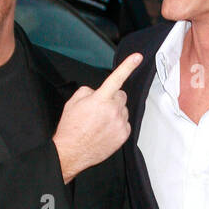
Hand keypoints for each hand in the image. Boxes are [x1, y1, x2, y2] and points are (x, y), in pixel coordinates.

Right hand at [53, 52, 143, 182]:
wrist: (71, 152)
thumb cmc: (71, 128)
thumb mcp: (73, 102)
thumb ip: (88, 91)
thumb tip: (98, 93)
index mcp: (100, 99)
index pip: (116, 78)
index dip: (128, 65)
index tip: (138, 57)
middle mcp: (113, 110)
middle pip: (121, 95)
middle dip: (112, 98)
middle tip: (99, 109)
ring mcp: (120, 124)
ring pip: (123, 110)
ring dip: (115, 112)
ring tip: (100, 123)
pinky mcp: (123, 135)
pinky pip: (125, 123)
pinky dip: (117, 124)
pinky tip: (105, 130)